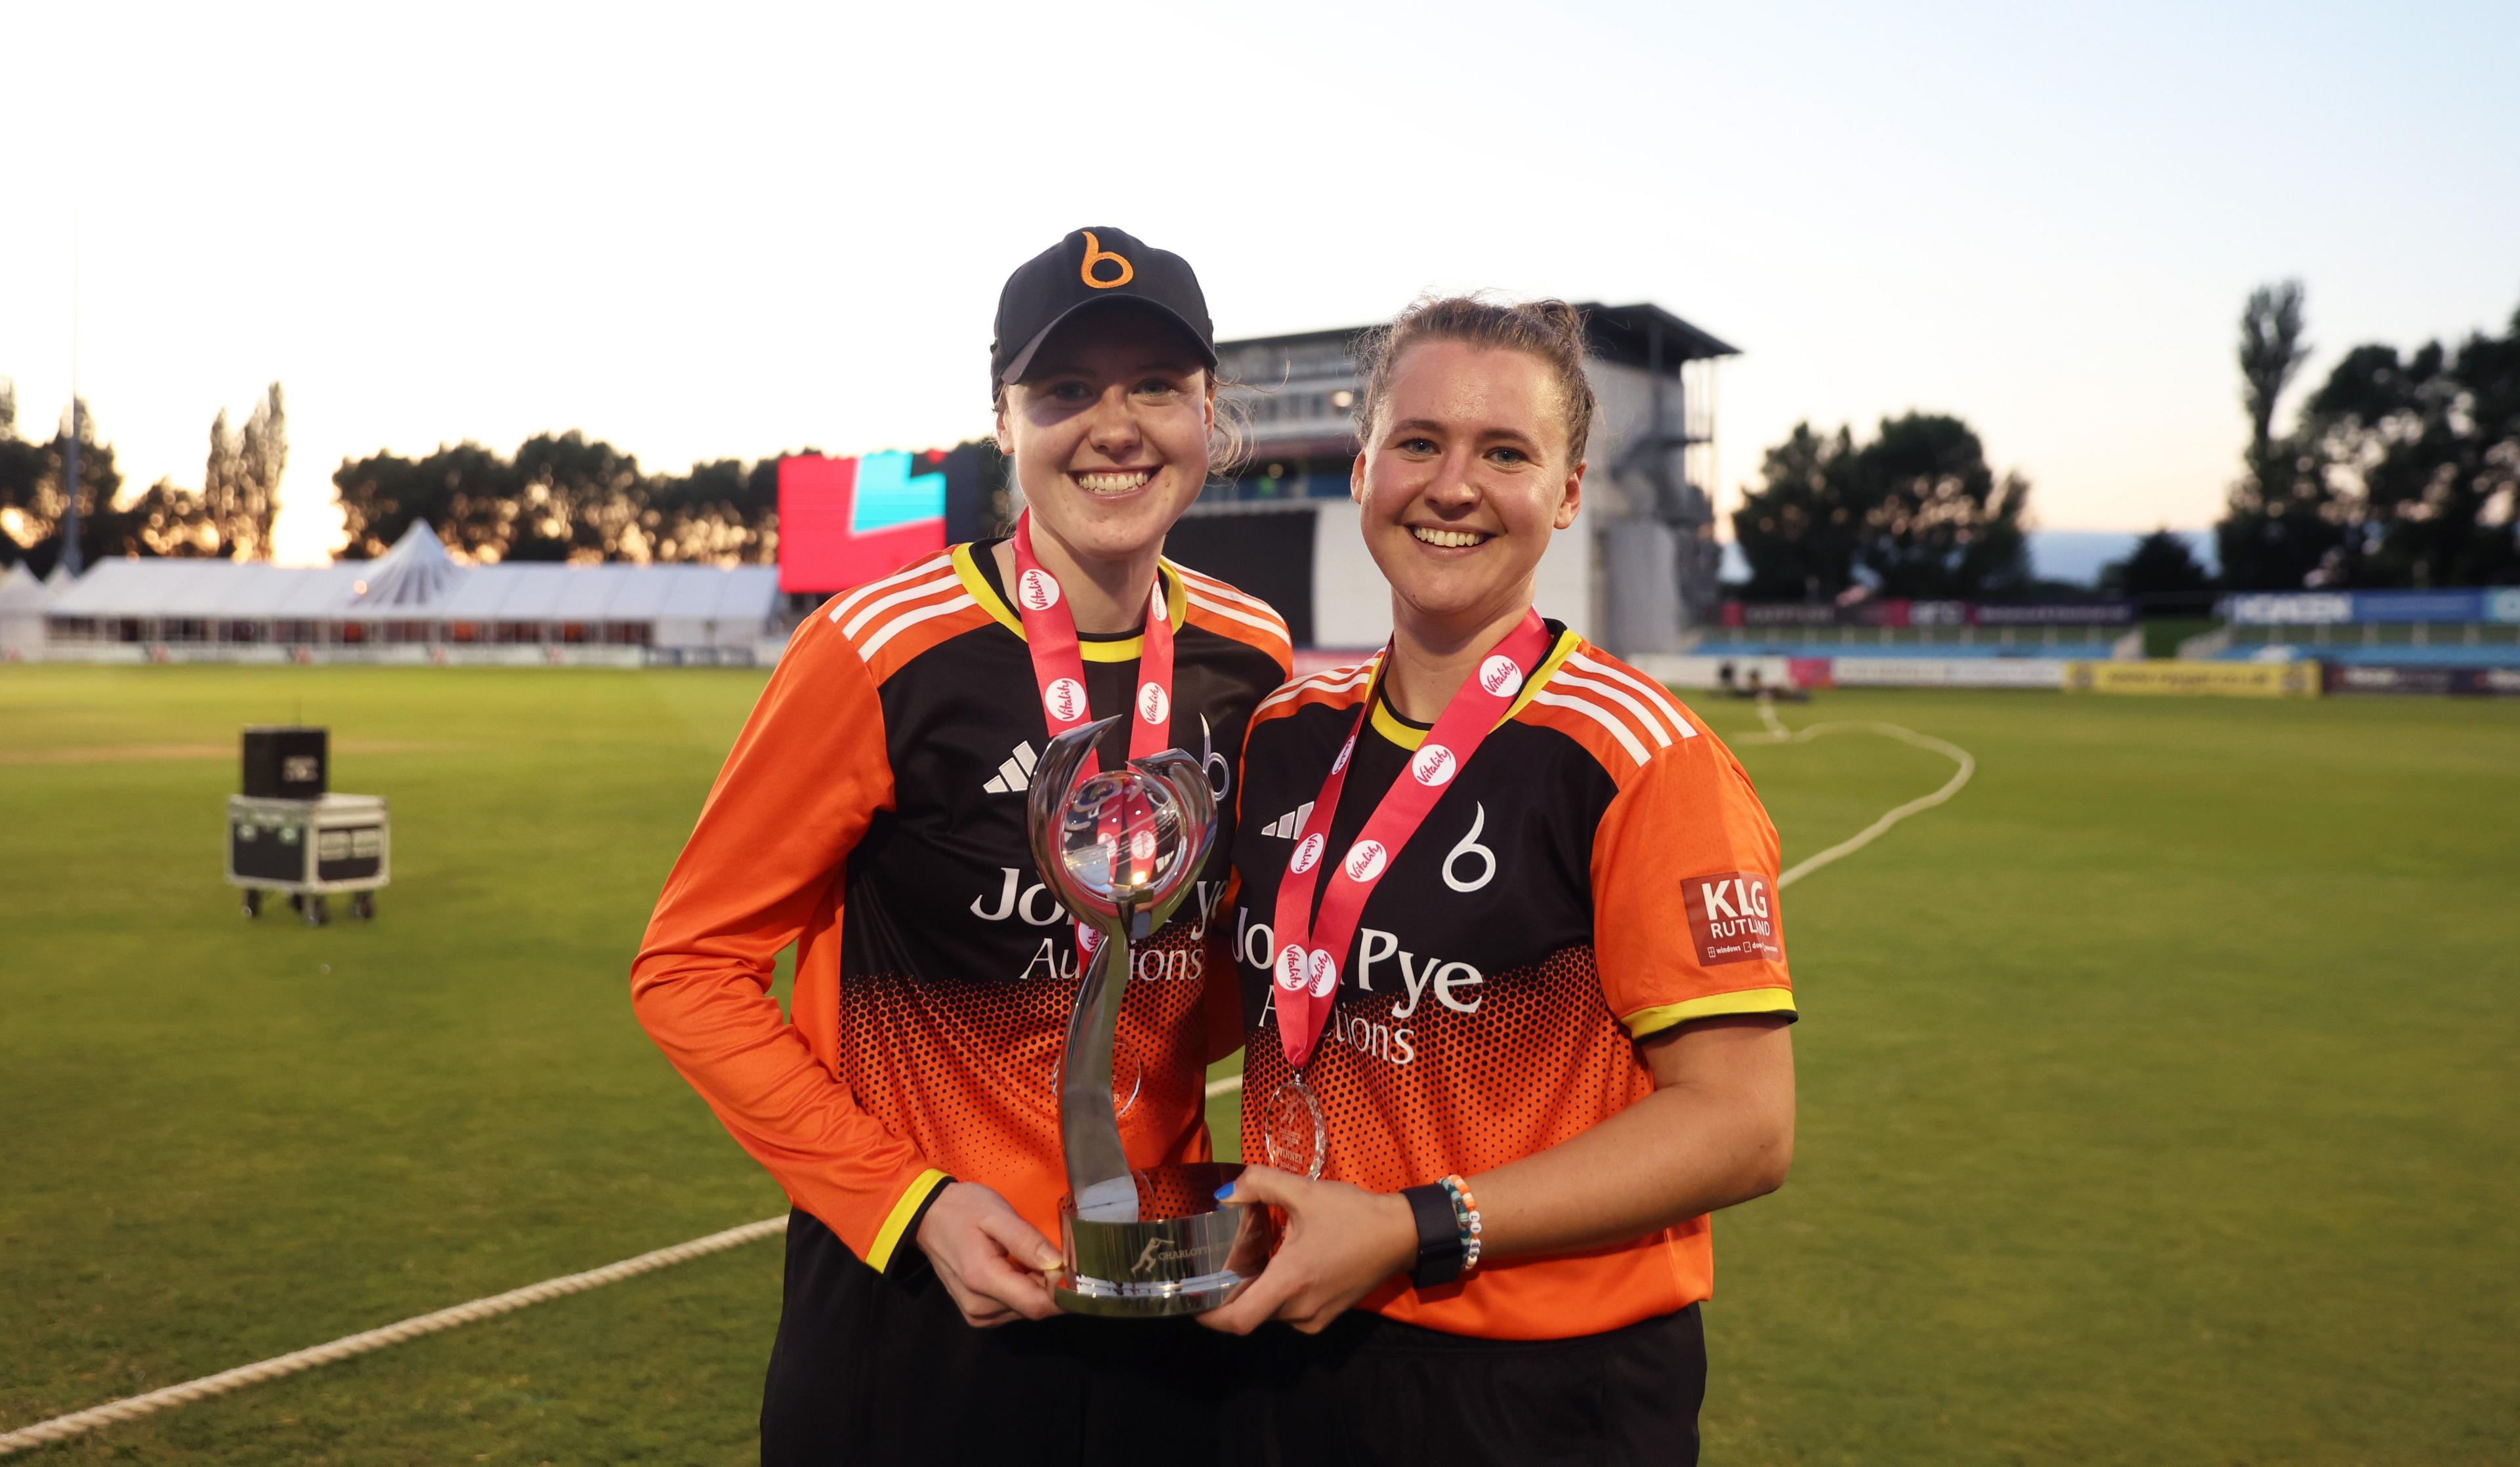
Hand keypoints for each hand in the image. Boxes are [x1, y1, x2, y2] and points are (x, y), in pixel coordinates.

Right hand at [913, 1181, 1062, 1327]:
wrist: (927, 1218)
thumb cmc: (963, 1209)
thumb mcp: (996, 1213)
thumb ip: (1026, 1240)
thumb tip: (1059, 1265)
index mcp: (983, 1280)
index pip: (1039, 1304)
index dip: (1064, 1291)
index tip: (1077, 1267)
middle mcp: (979, 1307)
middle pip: (1035, 1308)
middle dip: (1054, 1286)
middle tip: (1060, 1254)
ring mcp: (977, 1315)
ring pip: (1027, 1310)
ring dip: (1040, 1288)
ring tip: (1036, 1257)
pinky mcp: (977, 1315)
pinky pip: (1014, 1309)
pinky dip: (1025, 1291)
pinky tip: (1021, 1268)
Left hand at [1198, 1166, 1417, 1335]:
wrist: (1401, 1235)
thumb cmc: (1353, 1214)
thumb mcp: (1304, 1191)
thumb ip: (1258, 1184)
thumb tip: (1224, 1195)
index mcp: (1291, 1282)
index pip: (1237, 1321)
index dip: (1208, 1317)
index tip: (1190, 1299)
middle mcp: (1300, 1309)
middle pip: (1249, 1315)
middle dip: (1228, 1296)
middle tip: (1214, 1268)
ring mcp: (1315, 1318)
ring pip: (1268, 1314)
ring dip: (1253, 1294)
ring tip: (1246, 1262)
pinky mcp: (1326, 1317)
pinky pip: (1288, 1313)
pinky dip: (1275, 1296)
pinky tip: (1278, 1266)